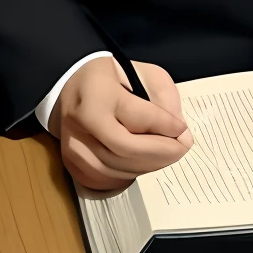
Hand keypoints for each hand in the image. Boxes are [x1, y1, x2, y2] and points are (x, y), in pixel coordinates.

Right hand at [49, 56, 192, 190]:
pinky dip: (131, 174)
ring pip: (118, 170)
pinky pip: (107, 180)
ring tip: (165, 153)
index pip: (137, 117)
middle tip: (181, 147)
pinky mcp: (72, 164)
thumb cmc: (111, 78)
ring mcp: (73, 147)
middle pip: (127, 150)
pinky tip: (142, 161)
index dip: (166, 126)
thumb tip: (177, 131)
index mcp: (98, 94)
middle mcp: (81, 123)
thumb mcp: (142, 72)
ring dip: (149, 165)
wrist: (70, 85)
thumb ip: (164, 97)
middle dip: (161, 152)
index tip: (182, 129)